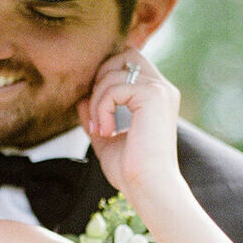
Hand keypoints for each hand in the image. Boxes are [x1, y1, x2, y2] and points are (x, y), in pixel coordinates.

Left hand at [77, 47, 181, 204]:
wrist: (149, 187)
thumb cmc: (131, 171)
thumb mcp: (106, 140)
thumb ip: (96, 117)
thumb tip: (80, 99)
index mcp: (155, 96)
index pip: (128, 63)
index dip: (104, 78)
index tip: (95, 112)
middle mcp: (162, 88)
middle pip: (124, 55)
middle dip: (100, 79)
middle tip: (95, 113)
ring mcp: (160, 90)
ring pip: (115, 72)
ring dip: (97, 100)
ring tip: (99, 129)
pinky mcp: (153, 96)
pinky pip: (115, 88)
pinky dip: (102, 108)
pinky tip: (106, 131)